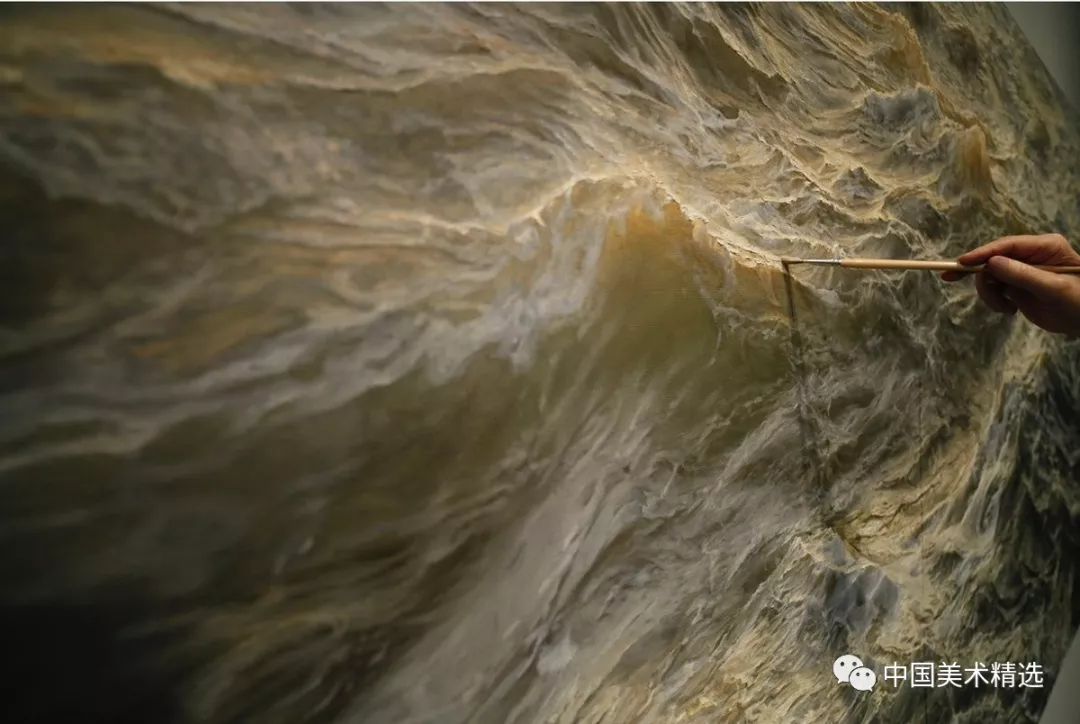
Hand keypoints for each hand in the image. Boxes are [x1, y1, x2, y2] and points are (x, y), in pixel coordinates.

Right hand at [941, 234, 1079, 334]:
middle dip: (984, 277)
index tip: (962, 262)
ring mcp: (1021, 271)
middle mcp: (1030, 255)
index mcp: (1044, 247)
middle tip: (967, 286)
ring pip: (990, 276)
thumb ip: (1023, 275)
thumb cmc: (1078, 300)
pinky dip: (995, 301)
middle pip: (993, 259)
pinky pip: (994, 290)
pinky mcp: (1016, 286)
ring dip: (990, 294)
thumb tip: (991, 263)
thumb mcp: (1054, 288)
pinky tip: (1009, 311)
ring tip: (1005, 309)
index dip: (983, 253)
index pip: (1008, 245)